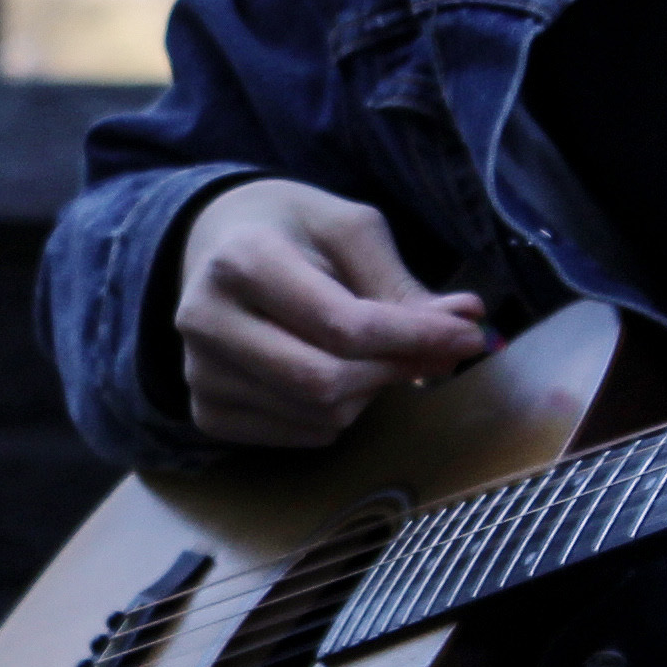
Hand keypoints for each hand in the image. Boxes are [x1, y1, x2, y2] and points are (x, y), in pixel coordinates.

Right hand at [172, 177, 490, 445]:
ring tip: (369, 354)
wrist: (216, 247)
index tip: (467, 336)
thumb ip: (401, 283)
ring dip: (368, 392)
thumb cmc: (291, 232)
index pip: (342, 326)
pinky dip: (337, 415)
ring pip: (319, 416)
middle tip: (431, 354)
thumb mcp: (348, 231)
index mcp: (242, 261)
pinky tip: (331, 373)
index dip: (415, 338)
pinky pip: (300, 436)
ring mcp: (199, 372)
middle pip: (326, 382)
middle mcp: (206, 320)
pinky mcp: (205, 411)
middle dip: (395, 371)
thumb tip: (464, 324)